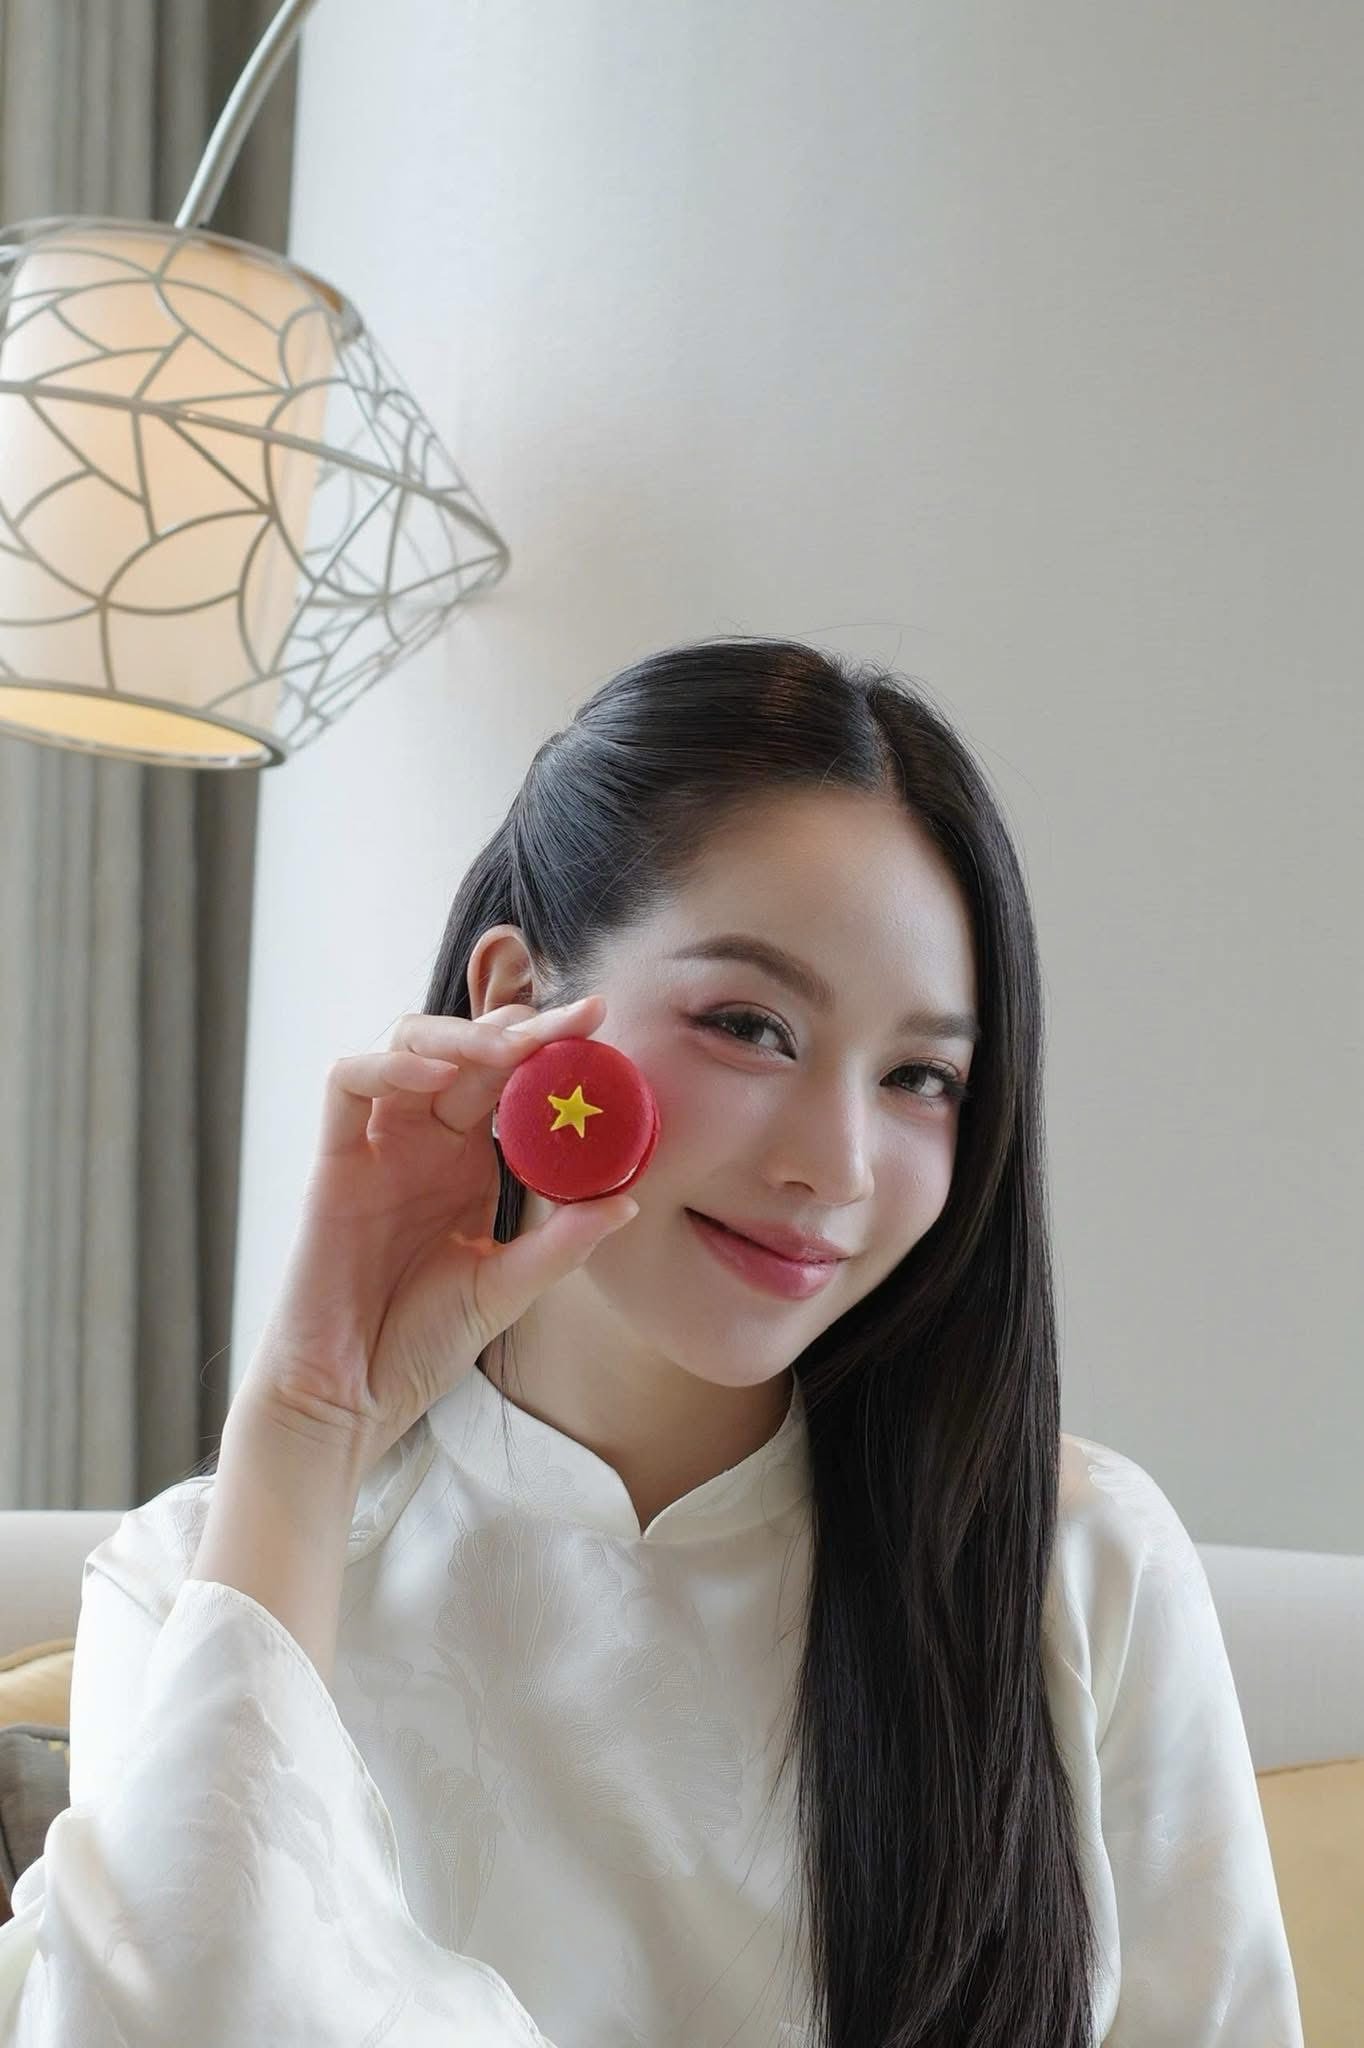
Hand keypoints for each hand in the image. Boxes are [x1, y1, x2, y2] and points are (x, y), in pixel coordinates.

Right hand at [237, 994, 637, 1477]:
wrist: (351, 1396)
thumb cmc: (420, 1342)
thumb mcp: (507, 1288)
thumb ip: (560, 1245)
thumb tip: (626, 1201)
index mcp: (468, 1160)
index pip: (511, 1079)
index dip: (552, 1047)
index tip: (602, 1027)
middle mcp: (424, 1139)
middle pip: (469, 1051)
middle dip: (522, 1026)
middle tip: (578, 1020)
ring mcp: (377, 1143)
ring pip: (408, 1046)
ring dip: (461, 1035)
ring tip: (515, 1044)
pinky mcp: (332, 1159)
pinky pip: (347, 1085)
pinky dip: (388, 1066)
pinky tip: (438, 1076)